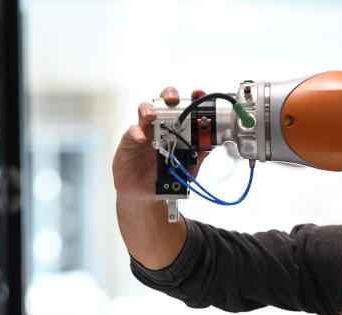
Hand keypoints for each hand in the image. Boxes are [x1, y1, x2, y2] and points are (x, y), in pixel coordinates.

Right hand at [113, 87, 207, 269]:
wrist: (145, 193)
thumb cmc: (164, 176)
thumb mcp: (186, 168)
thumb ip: (197, 156)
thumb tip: (211, 146)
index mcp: (175, 130)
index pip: (183, 109)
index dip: (191, 100)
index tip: (199, 94)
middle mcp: (160, 126)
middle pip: (163, 103)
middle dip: (169, 95)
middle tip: (173, 99)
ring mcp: (144, 131)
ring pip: (144, 111)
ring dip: (149, 109)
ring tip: (153, 115)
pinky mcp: (130, 141)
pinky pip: (132, 132)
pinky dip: (137, 133)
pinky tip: (142, 139)